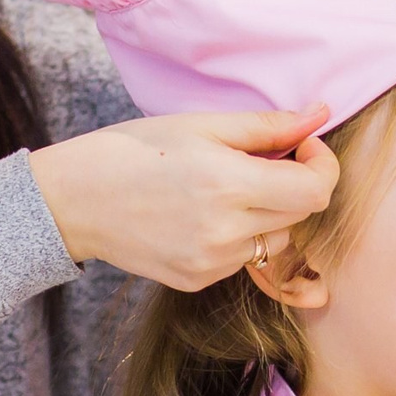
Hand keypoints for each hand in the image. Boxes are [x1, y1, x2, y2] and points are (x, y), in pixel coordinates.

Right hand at [31, 107, 338, 289]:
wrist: (74, 199)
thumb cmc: (133, 150)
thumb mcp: (201, 125)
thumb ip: (267, 126)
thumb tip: (320, 115)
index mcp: (229, 186)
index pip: (315, 192)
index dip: (321, 166)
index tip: (303, 147)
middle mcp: (225, 233)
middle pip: (300, 215)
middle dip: (295, 185)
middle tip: (262, 160)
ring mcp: (211, 263)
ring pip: (274, 240)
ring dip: (269, 213)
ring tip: (227, 189)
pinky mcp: (197, 280)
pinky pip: (243, 259)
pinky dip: (239, 235)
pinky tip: (203, 214)